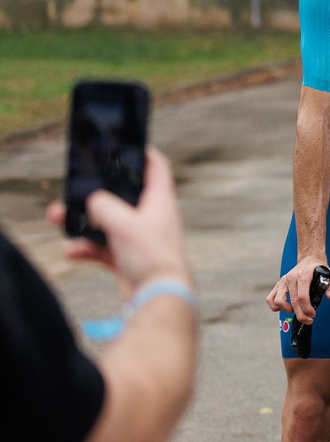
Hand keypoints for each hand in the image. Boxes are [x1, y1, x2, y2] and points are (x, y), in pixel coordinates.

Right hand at [46, 147, 191, 296]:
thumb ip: (104, 206)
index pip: (156, 168)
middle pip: (121, 196)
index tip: (127, 145)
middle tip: (74, 188)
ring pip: (106, 222)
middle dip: (95, 193)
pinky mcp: (127, 258)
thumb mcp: (124, 223)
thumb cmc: (151, 256)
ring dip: (83, 221)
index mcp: (159, 201)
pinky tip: (71, 251)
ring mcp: (138, 238)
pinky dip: (86, 248)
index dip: (143, 154)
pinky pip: (101, 247)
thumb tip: (93, 202)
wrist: (158, 296)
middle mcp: (151, 216)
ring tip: (58, 218)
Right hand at [266, 254, 329, 324]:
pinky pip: (271, 298)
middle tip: (308, 320)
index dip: (307, 309)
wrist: (309, 258)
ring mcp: (283, 281)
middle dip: (301, 315)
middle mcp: (291, 278)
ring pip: (278, 301)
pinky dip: (275, 306)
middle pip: (292, 302)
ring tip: (297, 310)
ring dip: (287, 310)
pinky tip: (285, 307)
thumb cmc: (319, 268)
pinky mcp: (278, 284)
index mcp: (303, 275)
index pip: (302, 297)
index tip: (313, 315)